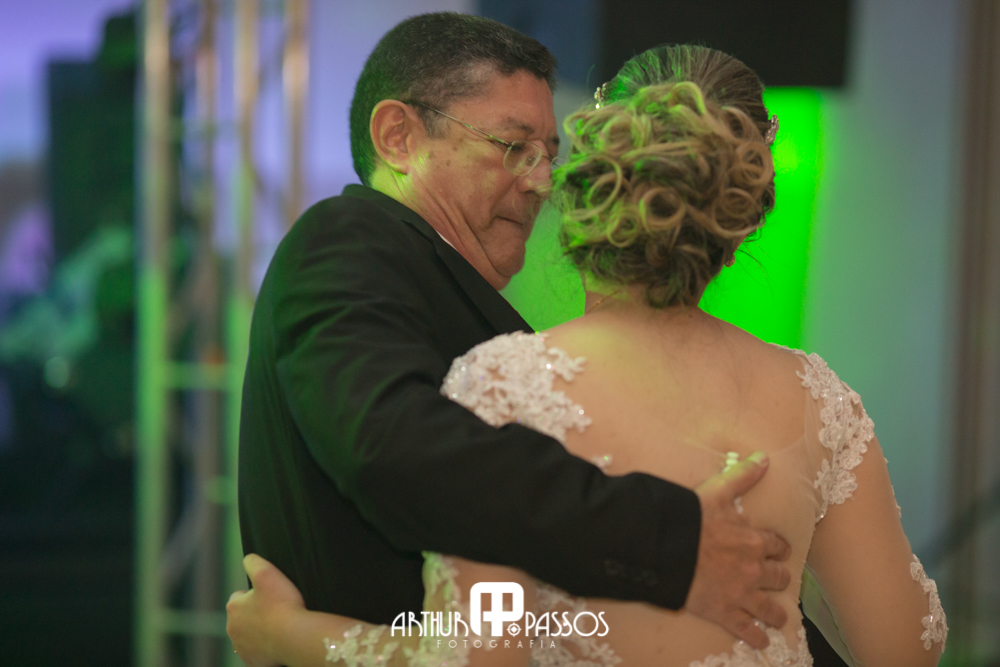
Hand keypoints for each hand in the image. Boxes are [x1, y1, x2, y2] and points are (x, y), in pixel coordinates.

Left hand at [227, 554, 305, 666]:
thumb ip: (253, 562)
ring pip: (250, 635)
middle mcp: (233, 629)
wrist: (294, 637)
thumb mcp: (267, 572)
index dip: (256, 594)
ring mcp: (243, 648)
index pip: (239, 596)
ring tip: (279, 626)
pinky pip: (258, 652)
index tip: (270, 596)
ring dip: (260, 631)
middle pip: (244, 617)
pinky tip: (278, 640)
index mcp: (233, 607)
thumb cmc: (282, 605)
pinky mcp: (253, 662)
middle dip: (256, 614)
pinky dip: (266, 647)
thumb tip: (248, 559)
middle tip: (277, 610)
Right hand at [686, 451, 791, 649]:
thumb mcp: (717, 491)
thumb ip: (743, 475)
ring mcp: (740, 594)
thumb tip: (763, 457)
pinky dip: (756, 637)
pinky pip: (746, 629)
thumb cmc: (690, 518)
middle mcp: (753, 569)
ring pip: (769, 608)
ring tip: (778, 617)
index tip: (779, 552)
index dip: (779, 549)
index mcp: (754, 541)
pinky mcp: (724, 612)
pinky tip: (762, 641)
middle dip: (779, 578)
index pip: (777, 546)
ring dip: (775, 613)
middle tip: (778, 580)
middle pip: (778, 578)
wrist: (666, 547)